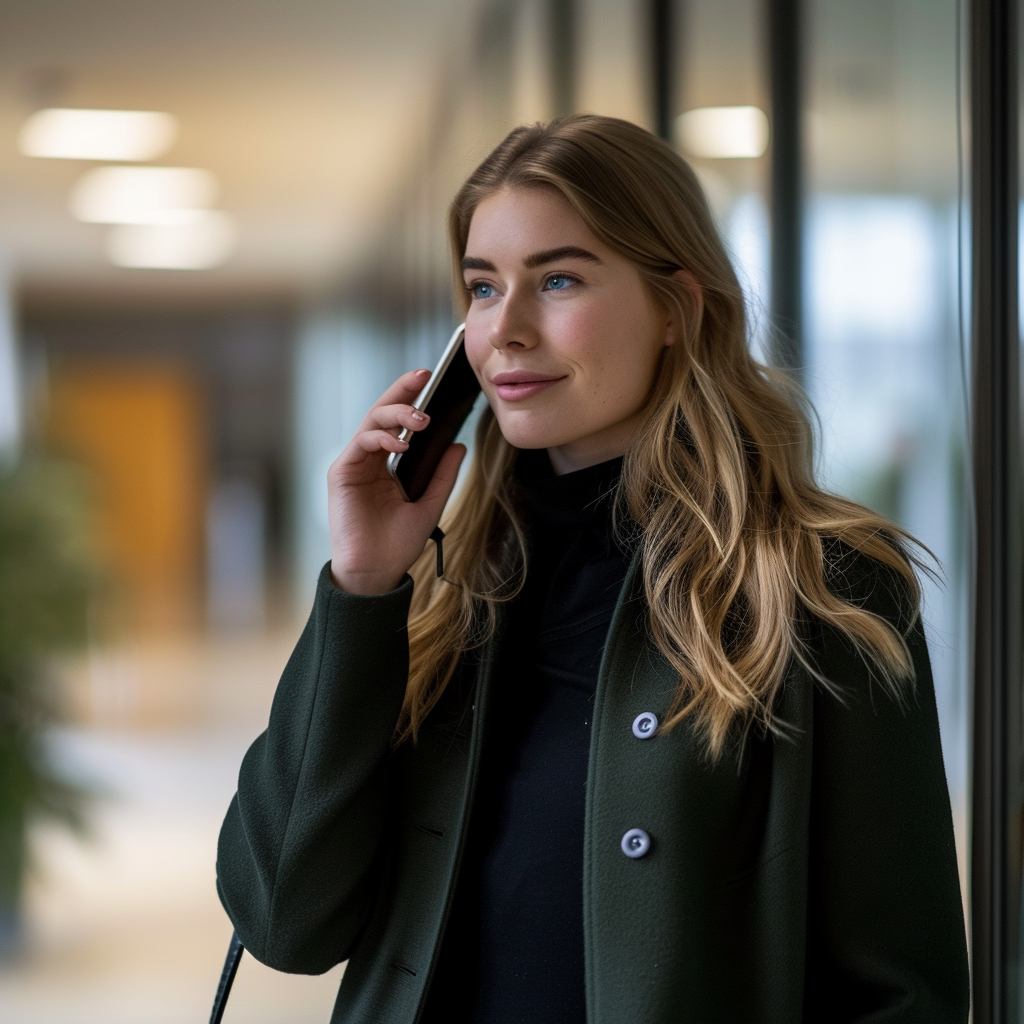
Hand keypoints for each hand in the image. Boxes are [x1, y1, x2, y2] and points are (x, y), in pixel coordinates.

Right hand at [327, 369, 466, 594]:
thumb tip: (458, 445)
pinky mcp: (341, 474)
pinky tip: (402, 444)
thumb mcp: (430, 503)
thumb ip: (443, 474)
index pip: (397, 423)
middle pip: (381, 413)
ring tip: (422, 420)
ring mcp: (353, 465)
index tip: (429, 378)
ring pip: (371, 423)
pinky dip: (381, 438)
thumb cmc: (397, 544)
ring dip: (397, 414)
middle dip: (401, 392)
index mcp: (386, 466)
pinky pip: (360, 444)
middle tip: (423, 377)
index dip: (409, 398)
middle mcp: (368, 461)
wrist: (376, 572)